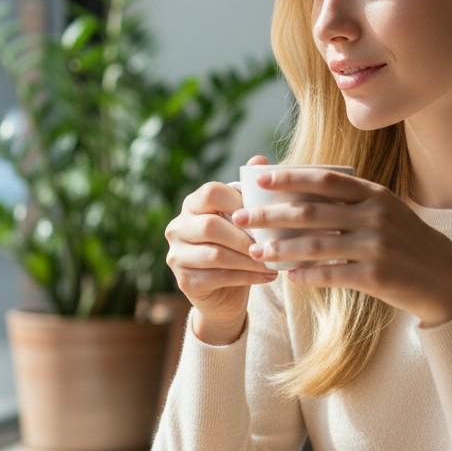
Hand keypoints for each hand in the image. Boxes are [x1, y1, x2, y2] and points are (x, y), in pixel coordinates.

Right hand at [164, 154, 278, 342]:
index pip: (211, 191)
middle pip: (211, 226)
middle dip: (246, 237)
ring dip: (249, 260)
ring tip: (275, 262)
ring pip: (215, 254)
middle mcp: (177, 227)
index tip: (265, 214)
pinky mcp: (184, 281)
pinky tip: (268, 276)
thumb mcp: (245, 219)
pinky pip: (217, 277)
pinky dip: (247, 276)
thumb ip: (249, 192)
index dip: (240, 202)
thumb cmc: (239, 247)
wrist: (227, 292)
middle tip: (273, 244)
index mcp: (192, 204)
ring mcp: (176, 255)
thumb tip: (260, 159)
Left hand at [231, 167, 451, 326]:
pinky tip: (288, 276)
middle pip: (311, 212)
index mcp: (375, 194)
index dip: (289, 177)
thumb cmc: (405, 243)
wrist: (444, 279)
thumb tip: (299, 199)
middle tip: (241, 218)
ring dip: (280, 249)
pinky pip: (331, 274)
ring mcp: (377, 246)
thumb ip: (350, 203)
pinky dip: (306, 275)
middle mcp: (375, 215)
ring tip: (256, 252)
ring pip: (315, 245)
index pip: (324, 179)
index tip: (258, 179)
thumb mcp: (385, 212)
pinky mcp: (376, 276)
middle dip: (270, 215)